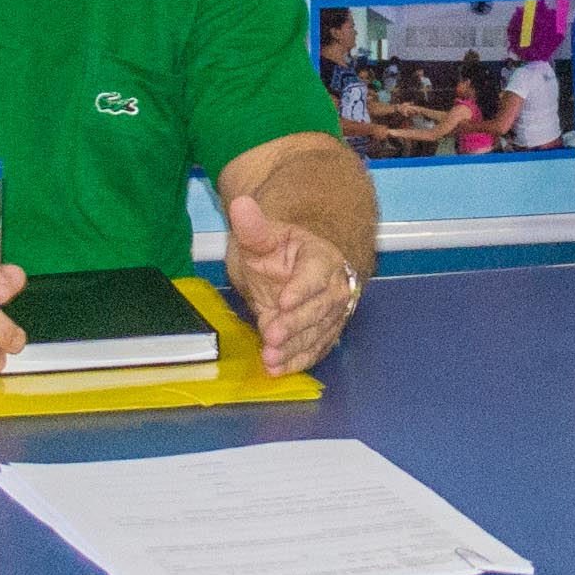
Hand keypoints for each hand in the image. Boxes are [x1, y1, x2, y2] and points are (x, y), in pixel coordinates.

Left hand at [225, 190, 359, 372]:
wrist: (292, 270)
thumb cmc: (279, 252)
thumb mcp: (263, 237)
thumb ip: (253, 226)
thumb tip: (241, 205)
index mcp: (321, 258)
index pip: (315, 274)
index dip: (301, 288)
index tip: (283, 299)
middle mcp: (333, 288)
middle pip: (318, 308)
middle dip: (294, 324)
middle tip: (272, 334)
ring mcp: (330, 315)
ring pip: (315, 333)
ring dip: (293, 348)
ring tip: (270, 358)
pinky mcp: (322, 335)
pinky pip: (313, 350)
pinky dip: (296, 362)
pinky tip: (277, 369)